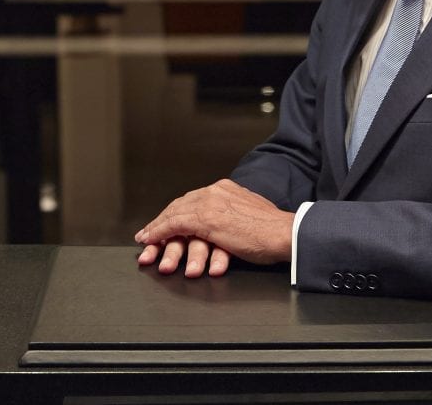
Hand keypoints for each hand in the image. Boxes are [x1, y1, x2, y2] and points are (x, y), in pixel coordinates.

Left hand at [133, 179, 293, 277]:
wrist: (284, 233)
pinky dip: (159, 232)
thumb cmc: (273, 231)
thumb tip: (225, 226)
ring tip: (146, 241)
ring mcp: (210, 204)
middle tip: (148, 235)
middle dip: (162, 222)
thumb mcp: (250, 216)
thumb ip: (234, 215)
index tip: (166, 224)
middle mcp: (216, 192)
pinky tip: (150, 240)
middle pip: (180, 205)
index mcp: (226, 189)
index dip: (177, 213)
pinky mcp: (207, 219)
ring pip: (174, 214)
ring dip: (157, 229)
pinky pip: (175, 224)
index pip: (194, 200)